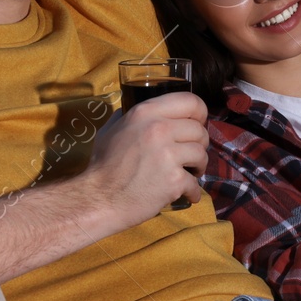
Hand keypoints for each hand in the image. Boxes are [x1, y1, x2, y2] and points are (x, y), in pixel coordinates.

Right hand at [82, 92, 209, 224]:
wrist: (99, 199)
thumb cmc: (102, 166)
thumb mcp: (111, 130)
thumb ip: (127, 117)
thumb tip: (135, 108)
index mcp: (145, 113)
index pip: (190, 101)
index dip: (200, 113)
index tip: (198, 123)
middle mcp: (159, 129)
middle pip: (199, 130)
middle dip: (199, 144)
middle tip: (189, 155)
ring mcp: (168, 155)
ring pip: (202, 154)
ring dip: (198, 166)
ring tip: (188, 173)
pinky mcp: (174, 180)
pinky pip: (195, 183)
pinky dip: (192, 191)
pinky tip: (185, 194)